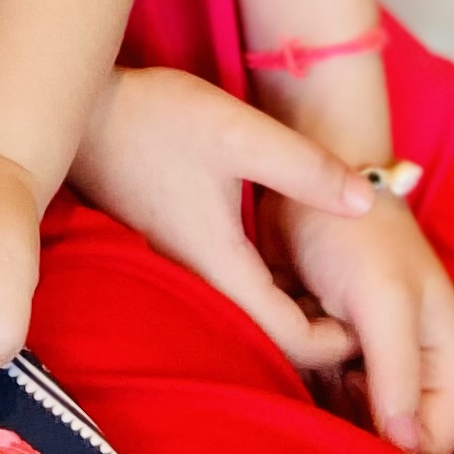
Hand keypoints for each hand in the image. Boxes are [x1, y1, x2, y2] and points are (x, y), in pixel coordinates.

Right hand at [66, 67, 369, 373]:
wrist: (82, 110)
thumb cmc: (155, 119)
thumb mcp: (239, 131)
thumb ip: (304, 167)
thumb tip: (366, 204)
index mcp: (221, 266)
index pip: (289, 339)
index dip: (338, 343)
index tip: (371, 318)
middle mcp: (201, 281)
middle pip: (271, 338)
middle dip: (323, 334)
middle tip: (366, 308)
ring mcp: (185, 269)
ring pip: (252, 315)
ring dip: (297, 309)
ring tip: (339, 286)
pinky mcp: (177, 250)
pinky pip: (234, 291)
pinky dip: (272, 289)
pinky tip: (291, 260)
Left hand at [264, 190, 453, 453]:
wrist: (305, 178)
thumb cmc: (354, 233)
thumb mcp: (382, 301)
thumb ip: (398, 372)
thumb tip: (408, 450)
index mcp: (450, 361)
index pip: (435, 443)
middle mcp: (417, 368)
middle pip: (395, 440)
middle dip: (357, 445)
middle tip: (311, 444)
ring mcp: (372, 361)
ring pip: (353, 421)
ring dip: (323, 420)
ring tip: (291, 413)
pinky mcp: (331, 350)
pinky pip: (319, 394)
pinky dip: (301, 394)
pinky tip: (277, 387)